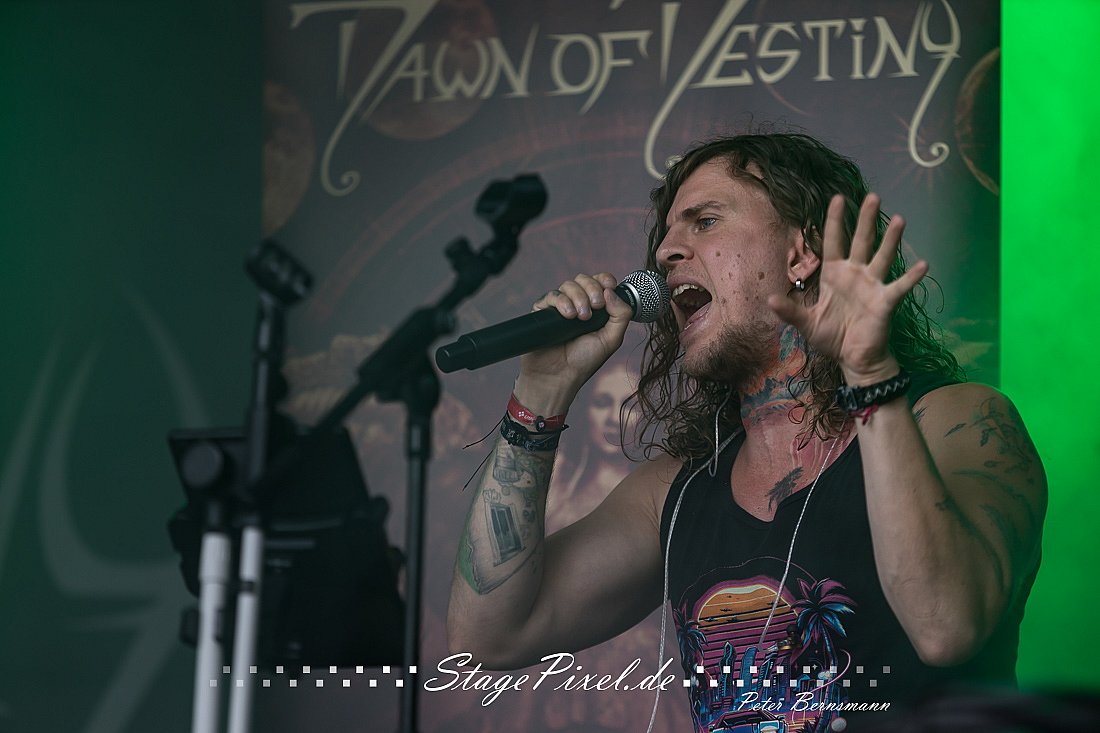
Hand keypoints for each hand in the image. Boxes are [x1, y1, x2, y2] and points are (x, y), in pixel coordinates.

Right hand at [514, 273, 632, 413]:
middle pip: (585, 279)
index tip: (609, 287)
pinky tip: (568, 316)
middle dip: (592, 289)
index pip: (600, 282)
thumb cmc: (584, 361)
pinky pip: (552, 295)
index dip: (605, 280)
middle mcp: (578, 304)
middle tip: (596, 307)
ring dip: (579, 297)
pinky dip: (562, 301)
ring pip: (569, 285)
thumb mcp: (612, 339)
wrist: (558, 376)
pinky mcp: (543, 311)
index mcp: (596, 308)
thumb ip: (621, 315)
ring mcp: (560, 307)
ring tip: (581, 318)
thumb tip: (611, 291)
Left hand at [767, 194, 927, 384]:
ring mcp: (872, 286)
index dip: (835, 221)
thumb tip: (769, 299)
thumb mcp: (806, 323)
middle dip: (865, 220)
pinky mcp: (885, 302)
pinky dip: (911, 277)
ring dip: (891, 240)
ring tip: (899, 219)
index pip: (834, 242)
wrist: (853, 359)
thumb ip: (789, 311)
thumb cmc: (831, 337)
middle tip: (872, 196)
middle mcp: (855, 274)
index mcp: (834, 275)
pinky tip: (922, 264)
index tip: (838, 198)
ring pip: (882, 257)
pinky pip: (899, 287)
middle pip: (861, 242)